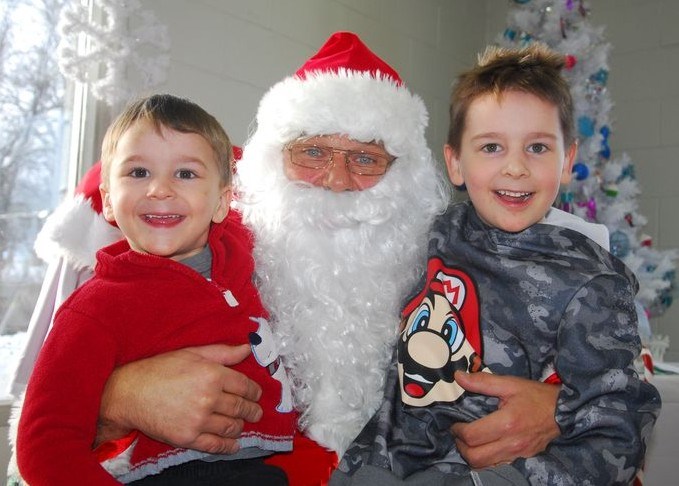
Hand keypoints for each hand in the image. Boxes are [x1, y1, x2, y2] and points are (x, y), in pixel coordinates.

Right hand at [97, 344, 262, 453]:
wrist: (129, 393)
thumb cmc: (160, 369)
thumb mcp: (192, 353)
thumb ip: (222, 352)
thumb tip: (248, 348)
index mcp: (212, 374)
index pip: (244, 385)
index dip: (254, 391)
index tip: (256, 394)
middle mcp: (209, 397)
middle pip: (241, 407)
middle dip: (252, 410)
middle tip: (256, 412)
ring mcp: (199, 419)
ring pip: (231, 426)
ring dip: (241, 426)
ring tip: (242, 424)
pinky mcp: (188, 437)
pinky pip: (215, 445)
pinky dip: (228, 446)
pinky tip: (233, 444)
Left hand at [451, 371, 559, 467]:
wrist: (563, 412)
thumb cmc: (536, 396)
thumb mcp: (510, 384)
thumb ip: (483, 381)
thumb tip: (458, 377)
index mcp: (507, 423)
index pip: (472, 436)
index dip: (458, 431)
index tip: (455, 424)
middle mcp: (512, 443)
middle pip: (475, 457)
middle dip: (461, 447)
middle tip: (459, 435)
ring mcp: (518, 454)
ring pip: (484, 466)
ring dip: (471, 455)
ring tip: (469, 442)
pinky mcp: (523, 459)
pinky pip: (497, 466)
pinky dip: (486, 461)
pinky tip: (484, 447)